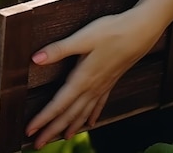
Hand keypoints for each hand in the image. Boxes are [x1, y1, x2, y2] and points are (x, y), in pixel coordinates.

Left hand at [25, 8, 161, 148]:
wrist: (142, 30)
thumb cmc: (112, 31)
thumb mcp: (83, 37)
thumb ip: (59, 49)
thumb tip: (35, 58)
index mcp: (83, 78)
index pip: (59, 104)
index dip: (43, 119)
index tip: (29, 131)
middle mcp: (92, 87)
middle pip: (69, 114)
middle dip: (52, 130)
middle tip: (37, 144)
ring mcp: (103, 86)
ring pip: (83, 113)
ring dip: (70, 127)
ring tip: (60, 139)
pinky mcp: (111, 81)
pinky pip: (98, 105)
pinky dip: (91, 116)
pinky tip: (89, 124)